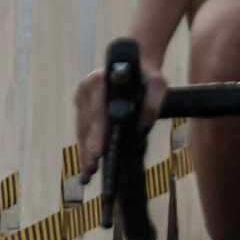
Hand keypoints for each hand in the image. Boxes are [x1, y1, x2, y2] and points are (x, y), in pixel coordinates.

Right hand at [73, 61, 167, 177]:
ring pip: (82, 131)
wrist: (134, 64)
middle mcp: (85, 89)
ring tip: (87, 175)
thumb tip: (142, 128)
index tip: (98, 153)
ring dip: (84, 154)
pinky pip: (83, 131)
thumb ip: (153, 103)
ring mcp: (81, 98)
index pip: (98, 113)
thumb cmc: (146, 75)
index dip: (97, 135)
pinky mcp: (82, 108)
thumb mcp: (157, 84)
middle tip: (90, 171)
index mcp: (99, 81)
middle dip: (88, 151)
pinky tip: (88, 165)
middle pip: (87, 126)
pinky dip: (86, 148)